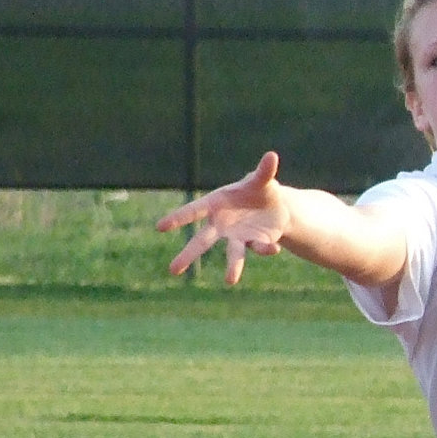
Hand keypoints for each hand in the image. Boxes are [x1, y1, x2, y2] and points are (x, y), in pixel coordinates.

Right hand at [157, 152, 288, 284]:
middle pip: (202, 241)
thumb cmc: (260, 190)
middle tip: (172, 270)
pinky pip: (258, 248)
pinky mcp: (253, 244)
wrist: (275, 207)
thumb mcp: (262, 180)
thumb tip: (272, 156)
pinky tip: (276, 248)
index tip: (160, 226)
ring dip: (233, 266)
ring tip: (230, 281)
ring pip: (231, 253)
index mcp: (216, 203)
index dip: (178, 218)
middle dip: (188, 255)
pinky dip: (266, 249)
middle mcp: (221, 224)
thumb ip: (264, 171)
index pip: (194, 210)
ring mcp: (236, 237)